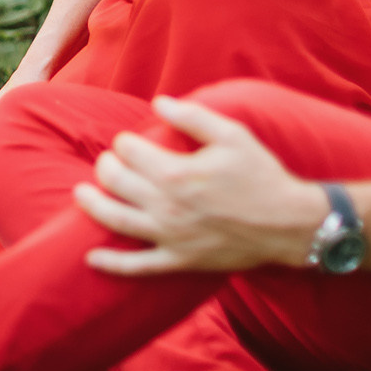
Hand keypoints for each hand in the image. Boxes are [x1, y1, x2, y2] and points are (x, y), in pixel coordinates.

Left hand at [72, 94, 327, 276]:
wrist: (289, 224)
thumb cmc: (261, 175)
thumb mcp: (232, 134)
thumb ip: (192, 117)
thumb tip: (159, 102)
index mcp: (177, 172)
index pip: (129, 151)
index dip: (125, 141)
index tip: (132, 140)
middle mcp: (167, 206)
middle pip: (115, 181)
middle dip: (106, 166)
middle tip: (110, 162)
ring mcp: (171, 237)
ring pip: (116, 220)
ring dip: (93, 205)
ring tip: (80, 194)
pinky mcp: (179, 261)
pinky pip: (138, 267)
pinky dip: (112, 264)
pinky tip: (90, 257)